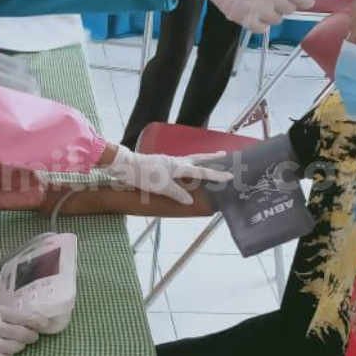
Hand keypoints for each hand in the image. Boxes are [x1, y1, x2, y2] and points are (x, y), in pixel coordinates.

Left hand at [103, 144, 231, 205]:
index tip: (230, 175)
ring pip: (187, 160)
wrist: (124, 165)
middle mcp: (175, 161)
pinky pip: (177, 165)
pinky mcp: (159, 164)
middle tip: (223, 154)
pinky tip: (182, 171)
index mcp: (178, 166)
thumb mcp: (161, 187)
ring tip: (207, 161)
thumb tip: (190, 200)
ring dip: (198, 161)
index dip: (216, 175)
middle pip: (197, 159)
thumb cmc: (143, 175)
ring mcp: (167, 161)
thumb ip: (176, 193)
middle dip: (210, 158)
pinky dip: (185, 167)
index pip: (201, 171)